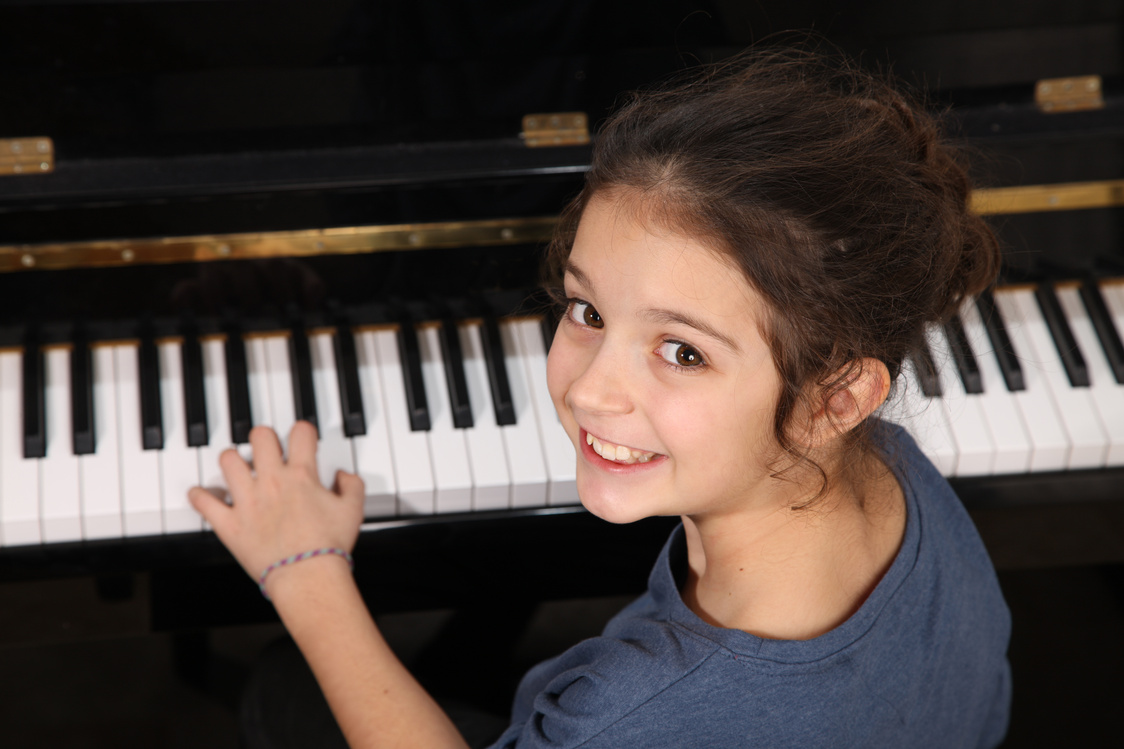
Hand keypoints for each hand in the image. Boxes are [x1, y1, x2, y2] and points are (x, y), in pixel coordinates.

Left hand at [189, 421, 364, 592]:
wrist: (307, 576)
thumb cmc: (329, 546)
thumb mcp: (353, 510)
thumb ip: (352, 485)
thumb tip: (343, 476)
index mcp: (301, 476)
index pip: (300, 433)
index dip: (303, 431)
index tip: (302, 436)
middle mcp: (271, 482)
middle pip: (259, 437)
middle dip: (264, 438)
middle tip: (267, 448)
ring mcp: (247, 501)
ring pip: (228, 461)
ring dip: (232, 460)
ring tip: (238, 466)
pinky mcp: (230, 524)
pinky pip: (204, 503)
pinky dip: (200, 496)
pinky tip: (202, 493)